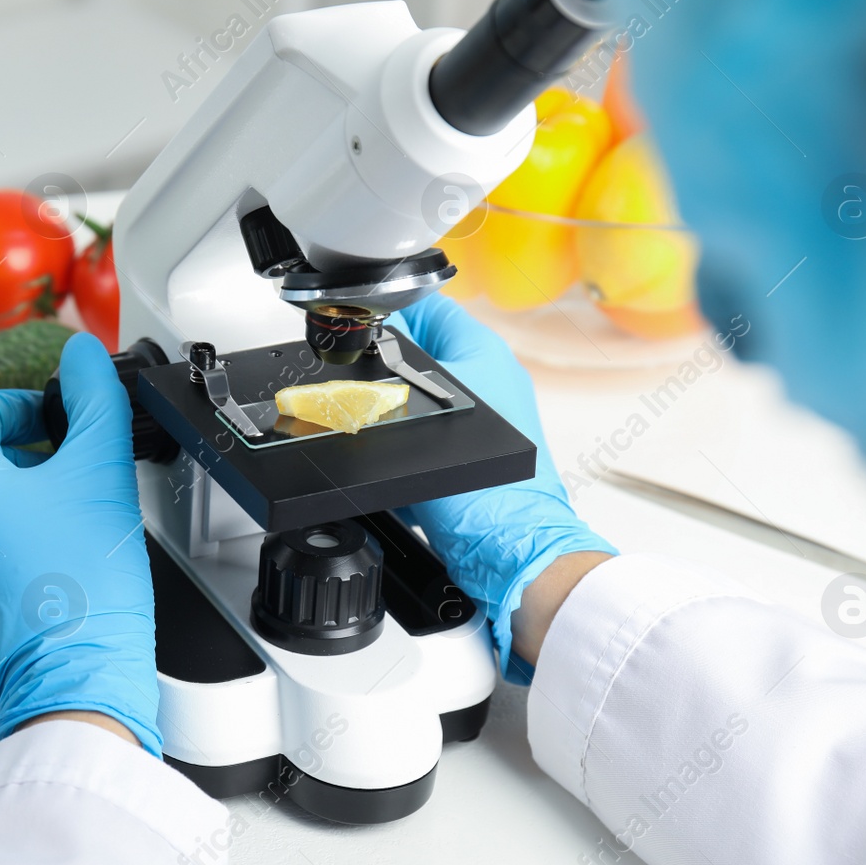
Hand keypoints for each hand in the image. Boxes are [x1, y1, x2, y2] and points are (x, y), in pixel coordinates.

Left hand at [0, 333, 160, 754]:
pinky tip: (37, 583)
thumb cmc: (85, 589)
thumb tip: (84, 354)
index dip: (22, 409)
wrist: (73, 687)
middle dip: (19, 468)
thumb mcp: (102, 475)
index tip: (55, 428)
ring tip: (58, 540)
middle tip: (71, 489)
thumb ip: (95, 400)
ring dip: (4, 519)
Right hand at [390, 293, 615, 679]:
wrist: (507, 555)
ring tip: (378, 432)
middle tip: (362, 390)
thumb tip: (374, 344)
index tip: (358, 338)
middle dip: (387, 371)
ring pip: (421, 401)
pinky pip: (430, 441)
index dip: (388, 317)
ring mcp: (488, 423)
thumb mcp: (422, 405)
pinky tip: (394, 469)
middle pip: (421, 355)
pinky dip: (409, 452)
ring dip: (395, 416)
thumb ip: (394, 364)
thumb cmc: (480, 486)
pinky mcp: (477, 461)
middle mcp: (491, 381)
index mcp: (484, 353)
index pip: (427, 308)